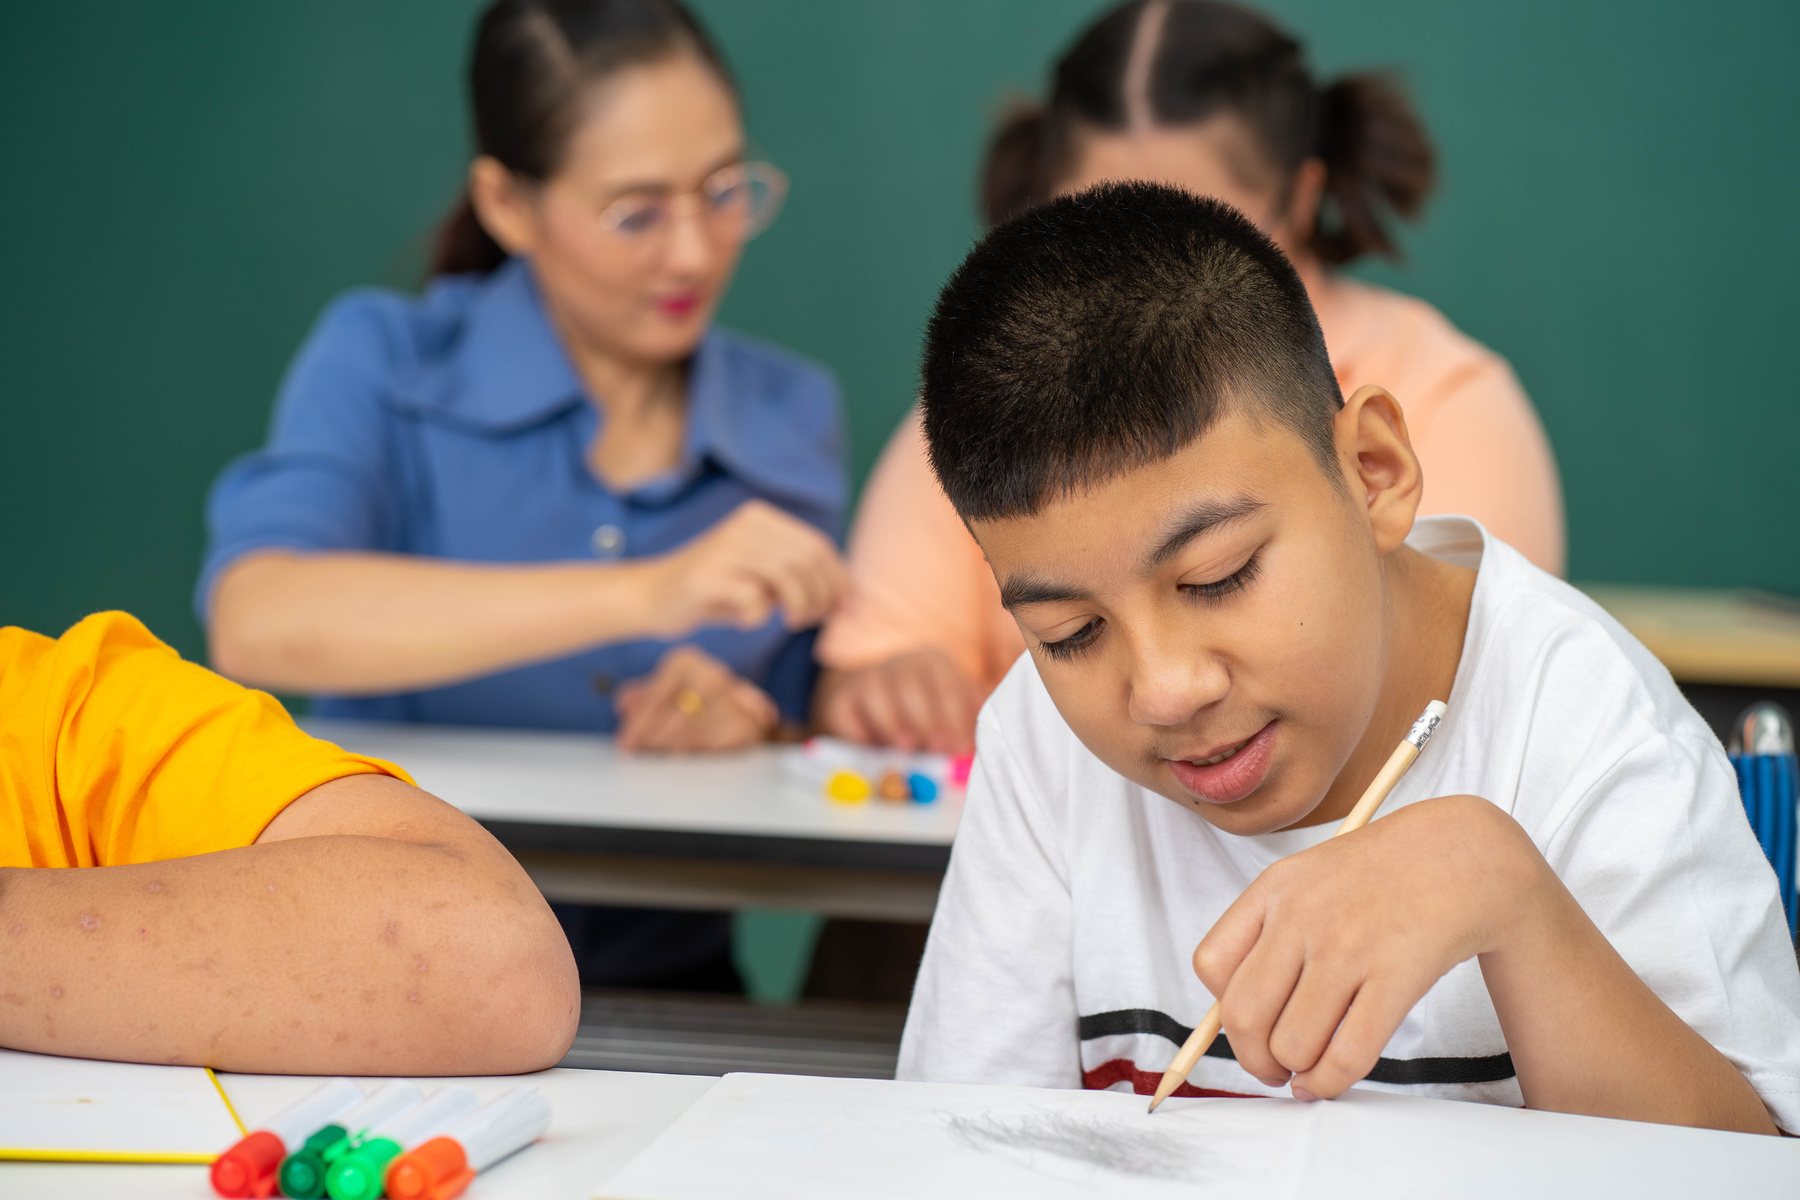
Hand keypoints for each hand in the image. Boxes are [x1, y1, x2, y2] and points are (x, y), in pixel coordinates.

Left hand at [614, 644, 779, 751]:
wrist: (740, 707)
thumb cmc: (692, 698)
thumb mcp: (664, 690)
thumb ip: (642, 696)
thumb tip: (623, 703)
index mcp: (685, 662)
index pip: (658, 695)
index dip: (639, 722)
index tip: (625, 742)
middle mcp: (712, 675)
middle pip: (678, 713)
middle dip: (654, 737)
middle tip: (637, 754)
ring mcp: (733, 699)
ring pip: (697, 730)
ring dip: (671, 748)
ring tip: (654, 759)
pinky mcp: (746, 724)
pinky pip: (717, 743)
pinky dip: (696, 754)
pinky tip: (680, 761)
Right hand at [647, 500, 846, 636]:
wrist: (648, 598)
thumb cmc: (714, 593)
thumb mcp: (761, 580)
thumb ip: (799, 581)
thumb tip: (848, 598)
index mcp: (760, 518)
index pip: (818, 545)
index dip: (839, 579)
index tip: (844, 608)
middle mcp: (743, 525)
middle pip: (807, 560)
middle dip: (821, 596)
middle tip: (809, 620)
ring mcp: (723, 549)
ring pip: (787, 574)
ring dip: (799, 607)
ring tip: (789, 622)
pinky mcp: (705, 577)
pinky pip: (753, 598)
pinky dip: (758, 616)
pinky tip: (745, 620)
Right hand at [814, 648, 979, 753]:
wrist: (871, 706)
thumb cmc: (924, 716)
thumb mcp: (953, 715)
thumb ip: (966, 728)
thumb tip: (972, 752)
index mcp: (933, 664)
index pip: (947, 686)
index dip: (954, 718)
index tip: (960, 747)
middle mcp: (899, 664)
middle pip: (912, 689)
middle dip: (927, 721)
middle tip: (936, 749)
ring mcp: (867, 680)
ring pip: (878, 697)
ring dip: (893, 724)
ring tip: (906, 747)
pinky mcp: (839, 700)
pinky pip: (848, 715)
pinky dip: (859, 734)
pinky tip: (874, 751)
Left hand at [1192, 795, 1545, 1099]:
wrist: (1462, 854)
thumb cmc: (1382, 876)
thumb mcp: (1309, 879)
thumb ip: (1269, 933)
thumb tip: (1239, 1015)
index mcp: (1274, 888)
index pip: (1211, 964)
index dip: (1221, 1008)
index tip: (1245, 1026)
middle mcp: (1303, 915)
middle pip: (1244, 1015)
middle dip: (1253, 1058)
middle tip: (1272, 1067)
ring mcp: (1348, 946)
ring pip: (1292, 1044)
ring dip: (1296, 1072)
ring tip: (1308, 1070)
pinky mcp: (1396, 975)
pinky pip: (1348, 1054)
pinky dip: (1332, 1082)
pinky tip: (1332, 1078)